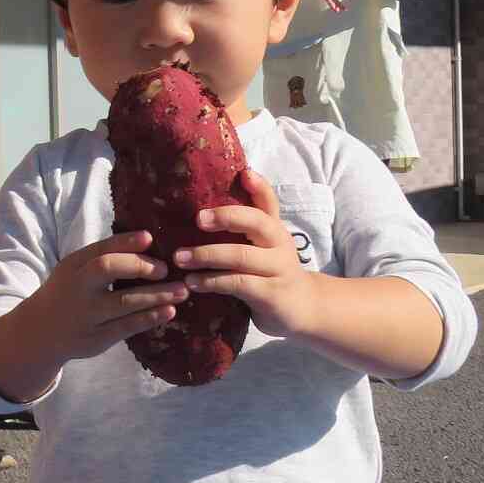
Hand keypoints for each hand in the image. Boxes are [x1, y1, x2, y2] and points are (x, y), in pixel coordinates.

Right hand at [19, 231, 186, 366]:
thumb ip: (102, 257)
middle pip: (107, 269)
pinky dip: (150, 318)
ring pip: (124, 302)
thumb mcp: (74, 270)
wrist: (40, 332)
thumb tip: (147, 241)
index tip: (150, 238)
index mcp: (73, 265)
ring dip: (156, 295)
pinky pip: (127, 327)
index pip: (100, 248)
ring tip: (182, 291)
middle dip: (139, 266)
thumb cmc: (68, 292)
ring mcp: (86, 314)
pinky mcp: (96, 338)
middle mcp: (78, 288)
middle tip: (166, 269)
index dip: (126, 242)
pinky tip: (168, 311)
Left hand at [173, 171, 323, 338]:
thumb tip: (198, 209)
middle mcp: (279, 243)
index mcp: (274, 228)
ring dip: (206, 255)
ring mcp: (278, 268)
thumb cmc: (270, 272)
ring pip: (241, 255)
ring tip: (180, 258)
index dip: (259, 186)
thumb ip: (241, 230)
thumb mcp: (261, 248)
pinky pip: (238, 283)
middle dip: (226, 217)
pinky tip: (192, 282)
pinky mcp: (271, 294)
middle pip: (256, 222)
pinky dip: (212, 281)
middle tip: (197, 219)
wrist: (303, 309)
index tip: (244, 173)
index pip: (269, 201)